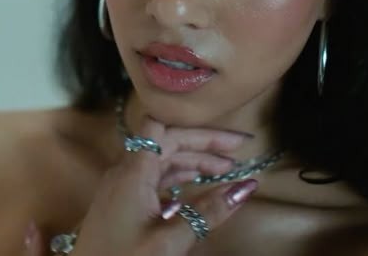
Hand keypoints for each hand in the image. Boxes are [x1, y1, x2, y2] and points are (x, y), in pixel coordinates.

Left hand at [47, 116, 255, 255]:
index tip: (231, 140)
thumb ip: (207, 212)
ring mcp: (120, 187)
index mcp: (132, 171)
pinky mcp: (121, 203)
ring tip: (225, 171)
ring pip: (160, 160)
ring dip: (192, 162)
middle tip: (239, 154)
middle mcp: (124, 171)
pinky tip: (194, 189)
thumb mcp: (169, 241)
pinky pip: (153, 178)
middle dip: (203, 145)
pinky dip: (177, 178)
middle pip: (166, 141)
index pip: (162, 126)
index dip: (197, 127)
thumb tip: (246, 187)